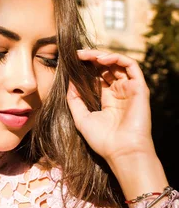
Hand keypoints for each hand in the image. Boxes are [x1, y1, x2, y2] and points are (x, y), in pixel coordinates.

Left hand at [67, 49, 153, 163]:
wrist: (122, 152)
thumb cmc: (103, 141)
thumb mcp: (81, 118)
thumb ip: (74, 100)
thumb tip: (68, 82)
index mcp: (108, 100)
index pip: (98, 76)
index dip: (86, 67)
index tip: (72, 61)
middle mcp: (120, 93)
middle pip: (107, 68)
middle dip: (92, 58)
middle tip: (78, 55)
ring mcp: (130, 89)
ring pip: (118, 63)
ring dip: (102, 55)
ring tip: (88, 55)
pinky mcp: (140, 88)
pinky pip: (131, 66)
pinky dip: (117, 58)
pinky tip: (102, 59)